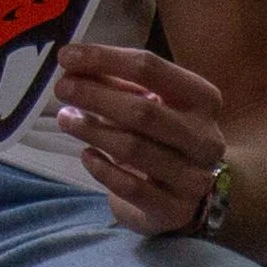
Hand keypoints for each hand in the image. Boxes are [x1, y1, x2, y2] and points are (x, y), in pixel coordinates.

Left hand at [53, 41, 226, 236]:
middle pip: (143, 111)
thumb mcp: (154, 104)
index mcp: (203, 99)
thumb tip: (75, 63)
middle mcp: (204, 137)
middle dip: (96, 95)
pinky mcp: (174, 211)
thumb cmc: (168, 138)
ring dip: (92, 131)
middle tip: (62, 88)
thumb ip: (119, 84)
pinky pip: (130, 187)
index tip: (68, 55)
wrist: (201, 196)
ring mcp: (193, 177)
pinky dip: (102, 169)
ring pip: (134, 149)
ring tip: (65, 118)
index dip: (105, 58)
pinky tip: (86, 155)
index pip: (151, 68)